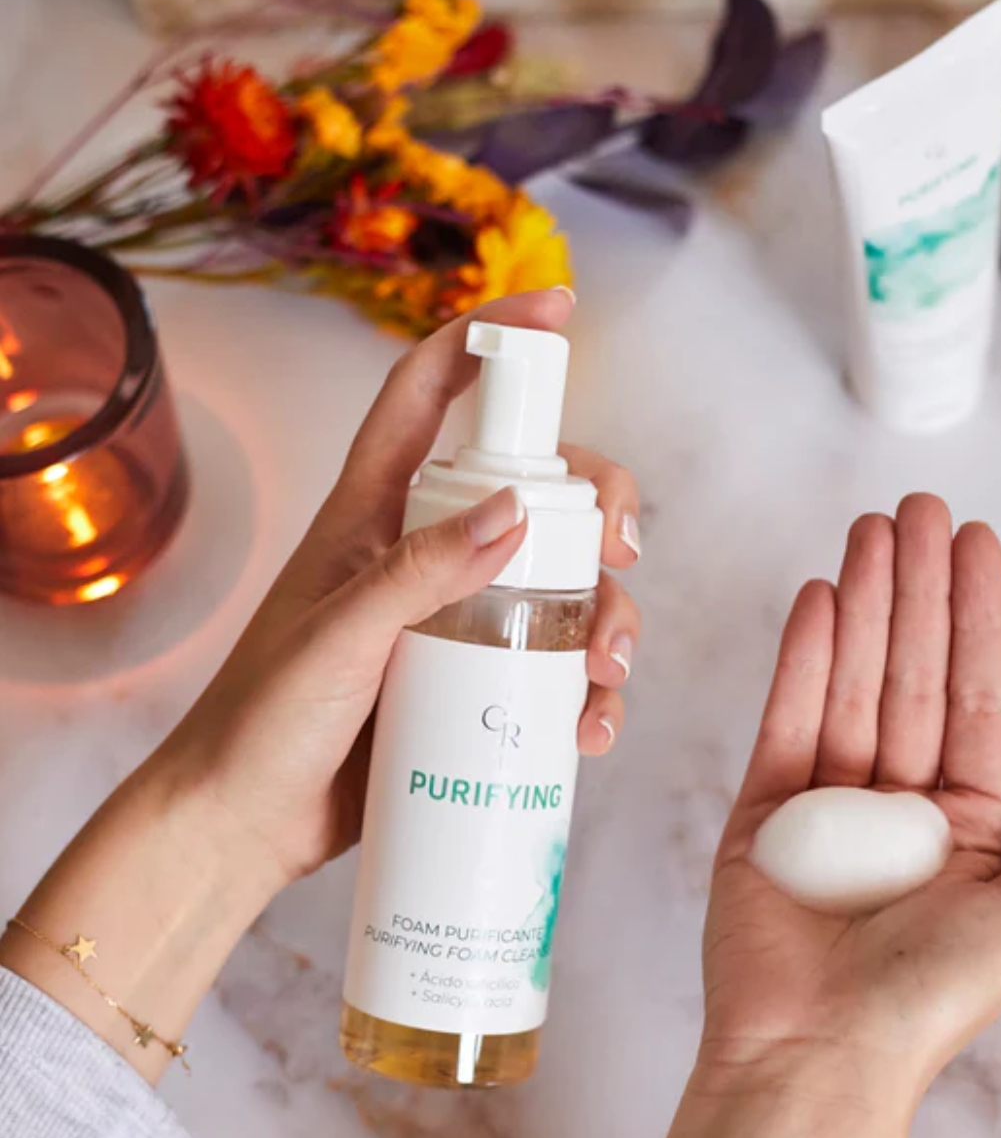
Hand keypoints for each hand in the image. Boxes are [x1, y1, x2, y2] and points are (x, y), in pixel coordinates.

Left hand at [157, 287, 640, 893]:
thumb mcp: (337, 639)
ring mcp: (457, 623)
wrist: (245, 827)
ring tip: (606, 674)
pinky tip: (589, 729)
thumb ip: (418, 573)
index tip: (556, 310)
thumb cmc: (262, 724)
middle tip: (618, 550)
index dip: (488, 338)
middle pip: (534, 489)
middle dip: (595, 504)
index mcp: (373, 515)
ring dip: (608, 616)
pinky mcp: (476, 687)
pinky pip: (553, 668)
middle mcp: (426, 556)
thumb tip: (519, 511)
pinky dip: (588, 692)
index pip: (429, 395)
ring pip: (563, 584)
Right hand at [589, 497, 1000, 1137]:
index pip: (978, 695)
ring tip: (869, 532)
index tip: (971, 544)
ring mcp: (828, 802)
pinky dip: (803, 657)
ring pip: (853, 679)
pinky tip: (821, 599)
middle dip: (916, 589)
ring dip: (863, 603)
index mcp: (967, 825)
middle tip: (913, 510)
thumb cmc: (924, 996)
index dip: (977, 616)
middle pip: (914, 670)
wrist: (816, 1053)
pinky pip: (787, 717)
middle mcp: (900, 804)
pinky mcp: (763, 810)